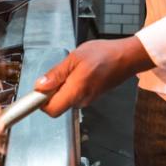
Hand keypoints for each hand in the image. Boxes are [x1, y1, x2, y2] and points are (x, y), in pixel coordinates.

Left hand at [34, 36, 152, 116]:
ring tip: (71, 69)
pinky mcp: (91, 96)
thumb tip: (40, 86)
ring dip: (62, 87)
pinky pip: (74, 95)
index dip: (41, 102)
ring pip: (65, 99)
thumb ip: (56, 73)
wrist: (127, 57)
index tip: (37, 90)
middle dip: (51, 91)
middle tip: (57, 72)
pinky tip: (79, 72)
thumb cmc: (105, 54)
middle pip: (57, 105)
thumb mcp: (75, 58)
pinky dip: (71, 86)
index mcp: (76, 91)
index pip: (51, 110)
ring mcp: (88, 100)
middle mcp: (82, 100)